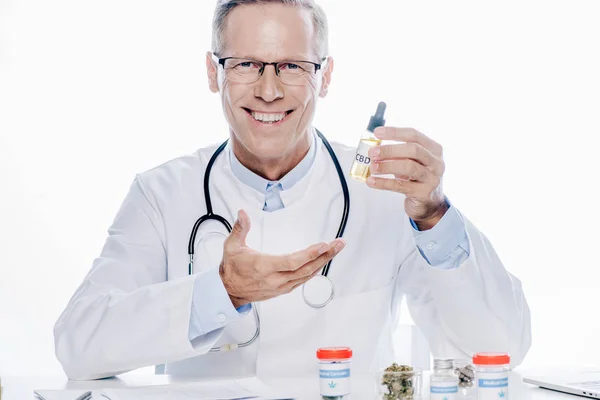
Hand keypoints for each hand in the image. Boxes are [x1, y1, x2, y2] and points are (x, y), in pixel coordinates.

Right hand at [219, 210, 345, 307]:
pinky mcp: (282, 290)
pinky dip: (314, 271)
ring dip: (323, 262)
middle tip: (339, 244)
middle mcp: (274, 279)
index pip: (292, 262)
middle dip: (325, 256)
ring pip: (307, 275)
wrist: (228, 291)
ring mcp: (280, 286)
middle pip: (306, 269)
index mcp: (263, 267)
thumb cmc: (231, 269)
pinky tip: (322, 263)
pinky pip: (302, 280)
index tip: (324, 245)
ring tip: (335, 250)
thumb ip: (240, 229)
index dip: (310, 254)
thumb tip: (242, 213)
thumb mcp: (232, 246)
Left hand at [366, 126, 447, 229]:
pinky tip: (372, 181)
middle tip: (372, 153)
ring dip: (387, 166)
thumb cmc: (417, 178)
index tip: (377, 133)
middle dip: (390, 150)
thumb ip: (398, 153)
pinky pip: (401, 185)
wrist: (429, 204)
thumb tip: (374, 147)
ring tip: (372, 168)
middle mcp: (436, 162)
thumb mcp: (412, 162)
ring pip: (409, 167)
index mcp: (434, 149)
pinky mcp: (424, 193)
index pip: (414, 135)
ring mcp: (432, 178)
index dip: (394, 132)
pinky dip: (384, 183)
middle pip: (413, 150)